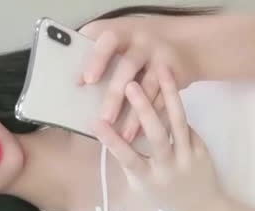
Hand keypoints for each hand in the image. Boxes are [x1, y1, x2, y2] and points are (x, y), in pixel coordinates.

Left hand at [79, 18, 194, 141]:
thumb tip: (72, 83)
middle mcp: (142, 43)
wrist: (181, 40)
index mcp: (122, 31)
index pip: (108, 41)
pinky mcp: (175, 76)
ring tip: (124, 136)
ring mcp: (161, 59)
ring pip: (148, 87)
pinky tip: (141, 134)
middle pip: (128, 67)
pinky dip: (152, 118)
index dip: (97, 60)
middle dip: (115, 95)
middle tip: (104, 118)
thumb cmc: (135, 44)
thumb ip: (94, 53)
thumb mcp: (116, 38)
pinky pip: (164, 100)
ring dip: (136, 114)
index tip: (86, 81)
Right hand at [94, 66, 221, 210]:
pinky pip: (186, 124)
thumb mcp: (140, 186)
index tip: (96, 122)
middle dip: (143, 109)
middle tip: (130, 84)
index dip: (112, 140)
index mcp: (148, 180)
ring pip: (179, 122)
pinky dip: (176, 105)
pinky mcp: (202, 149)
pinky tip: (169, 83)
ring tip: (160, 69)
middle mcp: (169, 169)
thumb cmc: (162, 194)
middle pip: (157, 136)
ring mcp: (189, 158)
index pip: (128, 158)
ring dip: (169, 94)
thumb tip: (114, 131)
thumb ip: (130, 161)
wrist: (201, 207)